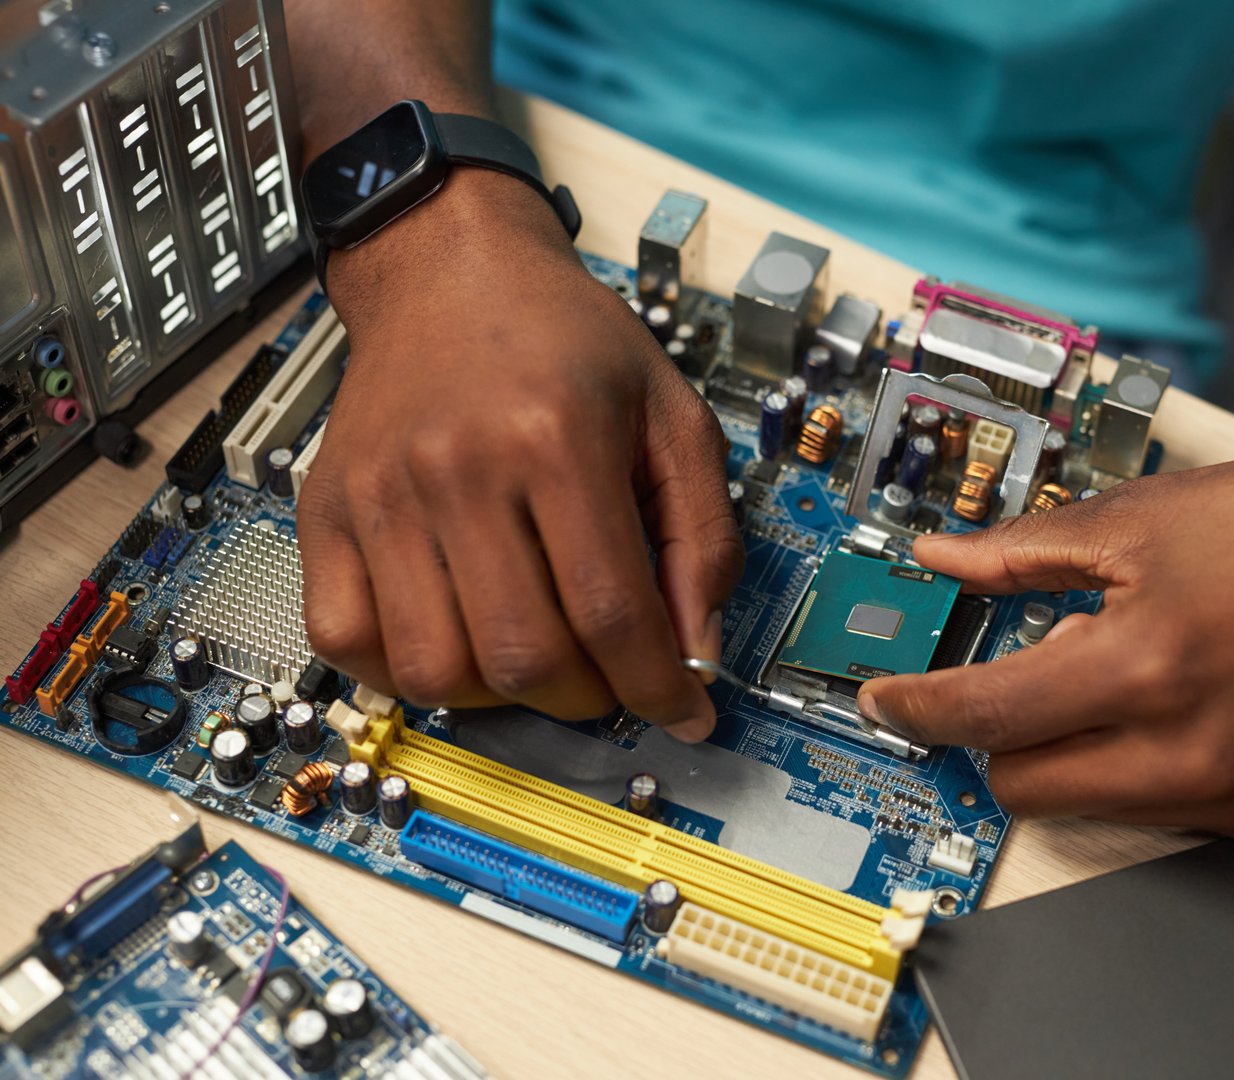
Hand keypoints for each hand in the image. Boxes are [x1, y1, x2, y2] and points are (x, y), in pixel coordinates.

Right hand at [298, 170, 741, 739]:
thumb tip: (694, 654)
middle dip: (587, 698)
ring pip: (434, 670)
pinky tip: (455, 642)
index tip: (684, 714)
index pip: (611, 611)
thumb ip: (702, 534)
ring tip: (535, 659)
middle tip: (609, 679)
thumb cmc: (567, 341)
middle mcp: (459, 469)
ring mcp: (380, 496)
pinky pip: (346, 642)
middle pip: (523, 656)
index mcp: (557, 437)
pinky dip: (403, 674)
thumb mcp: (671, 414)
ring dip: (500, 698)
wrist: (448, 271)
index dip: (656, 687)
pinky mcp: (323, 512)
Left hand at [857, 429, 1233, 839]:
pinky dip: (1136, 764)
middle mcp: (1188, 750)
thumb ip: (1021, 553)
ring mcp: (1231, 794)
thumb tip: (941, 560)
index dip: (916, 709)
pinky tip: (1174, 700)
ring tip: (1122, 669)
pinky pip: (1155, 810)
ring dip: (1070, 748)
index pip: (987, 714)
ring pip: (1085, 805)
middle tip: (1032, 665)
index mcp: (1145, 665)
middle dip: (1000, 732)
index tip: (883, 703)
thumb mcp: (1139, 517)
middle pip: (1021, 785)